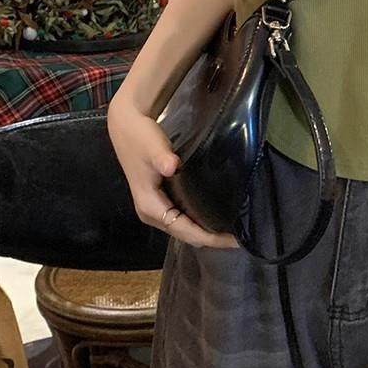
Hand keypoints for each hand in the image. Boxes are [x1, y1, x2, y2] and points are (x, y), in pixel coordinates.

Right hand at [107, 96, 239, 248]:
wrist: (126, 126)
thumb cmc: (140, 138)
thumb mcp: (152, 147)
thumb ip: (162, 158)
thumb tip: (172, 167)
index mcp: (150, 206)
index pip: (184, 230)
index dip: (209, 237)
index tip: (233, 240)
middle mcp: (152, 213)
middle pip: (186, 234)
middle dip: (212, 237)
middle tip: (240, 236)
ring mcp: (156, 208)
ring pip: (185, 228)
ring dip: (207, 230)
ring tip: (233, 229)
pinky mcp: (161, 200)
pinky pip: (183, 218)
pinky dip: (200, 221)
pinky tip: (216, 215)